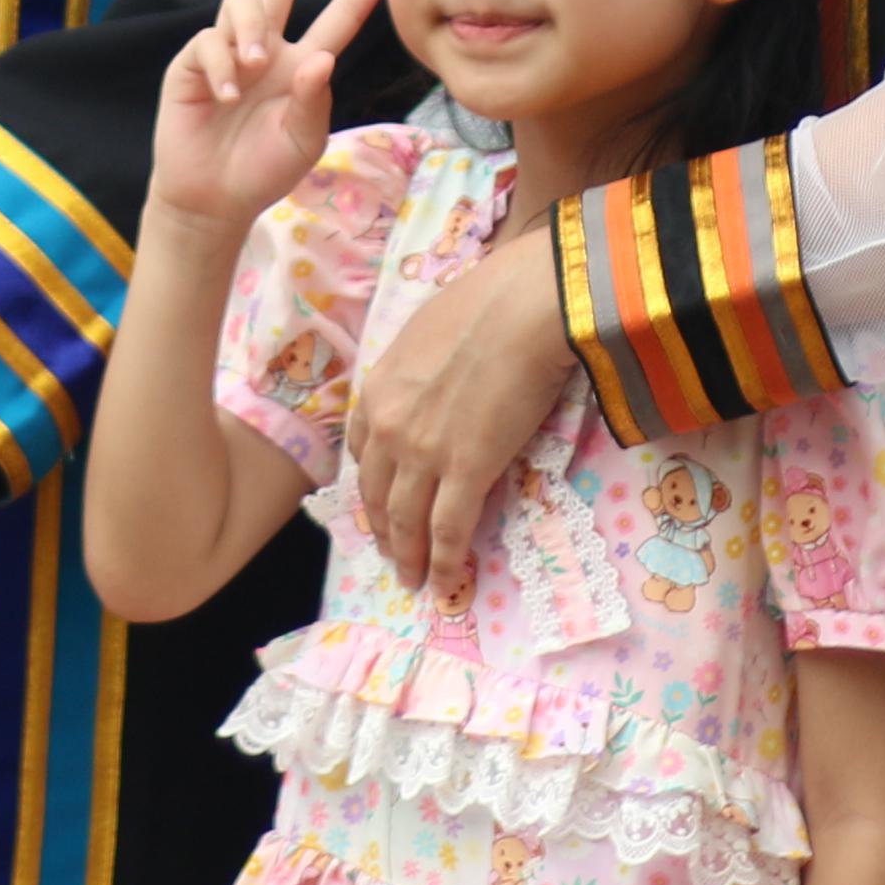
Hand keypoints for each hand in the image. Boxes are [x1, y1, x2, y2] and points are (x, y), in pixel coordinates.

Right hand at [150, 0, 386, 240]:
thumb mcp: (303, 141)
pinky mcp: (190, 61)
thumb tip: (319, 57)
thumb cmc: (264, 170)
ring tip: (252, 66)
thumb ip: (313, 100)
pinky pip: (207, 40)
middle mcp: (267, 46)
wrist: (213, 198)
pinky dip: (219, 63)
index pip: (340, 16)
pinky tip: (224, 94)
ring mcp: (227, 49)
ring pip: (242, 0)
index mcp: (304, 62)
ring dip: (250, 27)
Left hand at [345, 233, 578, 608]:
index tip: (380, 501)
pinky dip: (445, 562)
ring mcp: (424, 451)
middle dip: (383, 529)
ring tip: (413, 580)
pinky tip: (446, 583)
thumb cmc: (487, 301)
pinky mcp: (466, 470)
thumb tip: (439, 380)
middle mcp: (389, 425)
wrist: (523, 307)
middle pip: (378, 492)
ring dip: (408, 556)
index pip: (362, 449)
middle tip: (391, 555)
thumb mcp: (428, 331)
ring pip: (406, 519)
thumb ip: (421, 369)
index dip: (371, 482)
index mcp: (378, 388)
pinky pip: (449, 529)